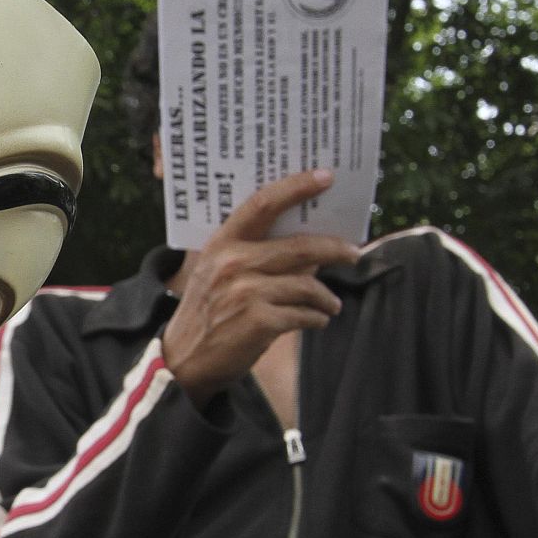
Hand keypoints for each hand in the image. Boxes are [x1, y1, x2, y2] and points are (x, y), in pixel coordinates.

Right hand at [161, 169, 359, 404]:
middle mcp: (232, 263)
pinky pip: (304, 314)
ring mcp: (245, 292)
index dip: (296, 187)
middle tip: (353, 253)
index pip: (262, 204)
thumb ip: (253, 255)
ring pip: (307, 285)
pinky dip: (316, 319)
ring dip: (326, 298)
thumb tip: (308, 248)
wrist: (184, 360)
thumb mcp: (218, 273)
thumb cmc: (208, 312)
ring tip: (331, 305)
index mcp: (222, 243)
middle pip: (300, 247)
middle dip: (335, 249)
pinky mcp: (259, 322)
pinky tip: (315, 321)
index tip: (325, 177)